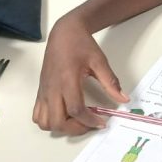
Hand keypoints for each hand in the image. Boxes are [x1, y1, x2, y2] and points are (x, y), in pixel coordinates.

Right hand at [33, 15, 127, 134]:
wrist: (64, 33)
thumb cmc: (81, 45)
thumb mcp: (100, 61)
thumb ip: (111, 82)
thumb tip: (123, 100)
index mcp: (67, 80)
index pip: (76, 110)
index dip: (90, 121)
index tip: (102, 122)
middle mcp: (52, 88)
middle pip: (57, 122)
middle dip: (75, 129)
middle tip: (90, 122)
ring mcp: (44, 91)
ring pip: (44, 122)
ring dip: (60, 127)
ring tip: (77, 119)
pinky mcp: (40, 91)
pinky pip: (38, 115)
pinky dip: (49, 121)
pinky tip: (65, 114)